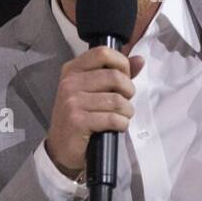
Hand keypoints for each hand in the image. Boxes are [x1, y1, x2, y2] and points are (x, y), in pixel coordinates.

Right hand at [45, 46, 144, 173]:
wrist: (62, 147)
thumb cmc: (81, 116)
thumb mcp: (95, 90)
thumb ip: (117, 73)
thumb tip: (139, 60)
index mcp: (73, 70)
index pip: (103, 52)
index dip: (122, 63)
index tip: (124, 77)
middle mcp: (70, 83)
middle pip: (115, 76)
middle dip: (128, 91)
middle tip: (124, 102)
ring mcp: (72, 102)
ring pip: (117, 100)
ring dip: (127, 111)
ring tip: (121, 116)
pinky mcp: (78, 121)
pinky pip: (113, 118)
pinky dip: (122, 124)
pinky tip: (117, 127)